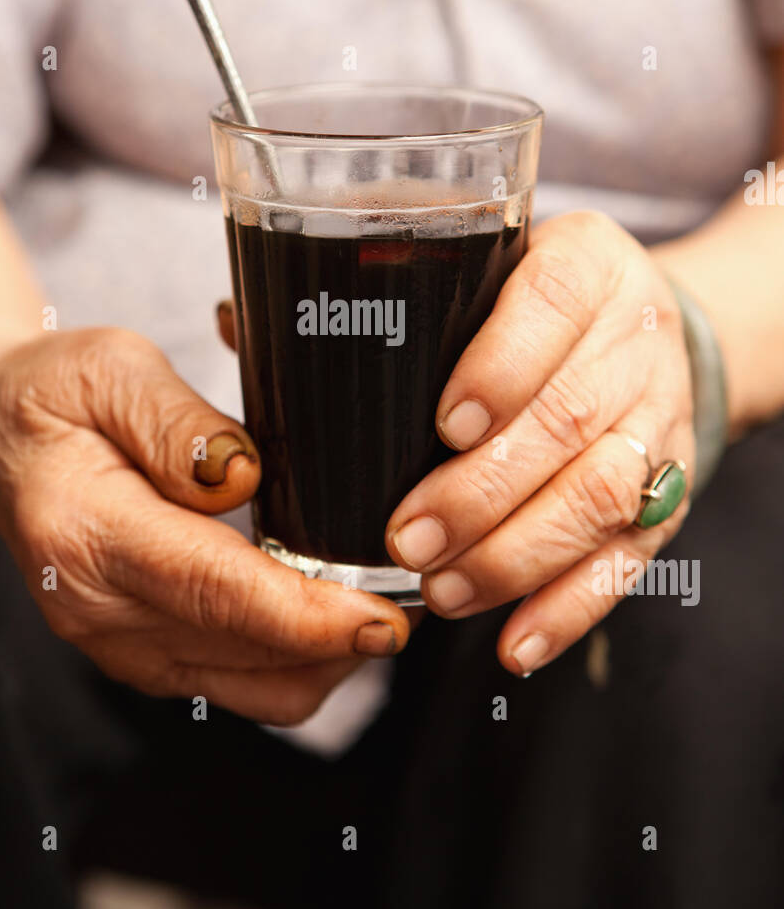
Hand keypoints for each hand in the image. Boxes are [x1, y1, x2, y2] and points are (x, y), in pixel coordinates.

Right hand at [0, 328, 410, 720]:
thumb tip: (244, 476)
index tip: (386, 616)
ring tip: (384, 603)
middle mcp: (99, 610)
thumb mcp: (106, 368)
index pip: (215, 590)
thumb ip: (175, 421)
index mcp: (86, 533)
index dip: (309, 613)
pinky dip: (296, 660)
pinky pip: (237, 684)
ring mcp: (119, 645)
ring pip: (253, 689)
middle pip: (248, 655)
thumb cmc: (50, 397)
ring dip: (327, 659)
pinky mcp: (143, 655)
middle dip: (343, 641)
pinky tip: (330, 613)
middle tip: (415, 593)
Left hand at [385, 211, 694, 673]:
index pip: (555, 302)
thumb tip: (238, 324)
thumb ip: (377, 303)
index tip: (443, 424)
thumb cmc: (531, 304)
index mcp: (585, 264)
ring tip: (444, 592)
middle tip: (408, 539)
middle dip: (486, 490)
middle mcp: (634, 339)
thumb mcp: (477, 271)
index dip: (504, 367)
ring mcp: (659, 420)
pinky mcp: (669, 494)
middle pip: (573, 417)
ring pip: (605, 494)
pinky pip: (631, 558)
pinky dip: (571, 607)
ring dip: (520, 554)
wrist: (650, 330)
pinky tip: (513, 644)